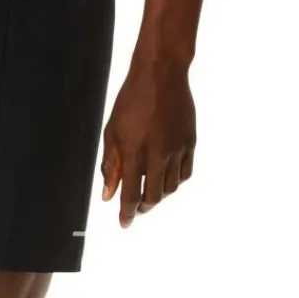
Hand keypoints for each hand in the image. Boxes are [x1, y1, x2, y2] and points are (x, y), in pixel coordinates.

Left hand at [101, 56, 196, 224]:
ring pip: (171, 187)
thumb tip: (108, 195)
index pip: (130, 193)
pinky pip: (185, 173)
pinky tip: (166, 179)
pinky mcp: (190, 142)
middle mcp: (157, 153)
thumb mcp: (112, 132)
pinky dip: (175, 182)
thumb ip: (110, 165)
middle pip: (153, 196)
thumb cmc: (131, 101)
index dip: (126, 212)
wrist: (161, 74)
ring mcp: (177, 148)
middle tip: (136, 209)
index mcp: (134, 150)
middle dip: (143, 208)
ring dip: (159, 195)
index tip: (124, 223)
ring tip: (149, 191)